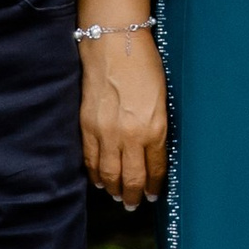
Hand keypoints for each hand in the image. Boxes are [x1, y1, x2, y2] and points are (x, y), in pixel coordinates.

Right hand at [80, 30, 169, 206]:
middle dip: (132, 195)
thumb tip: (153, 149)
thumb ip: (157, 126)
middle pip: (131, 178)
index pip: (155, 168)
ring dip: (113, 189)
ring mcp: (106, 133)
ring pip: (108, 174)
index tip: (152, 195)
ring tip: (117, 197)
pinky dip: (95, 174)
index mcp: (154, 128)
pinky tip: (99, 181)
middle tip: (133, 204)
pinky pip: (90, 160)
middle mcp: (130, 136)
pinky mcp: (87, 126)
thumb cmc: (144, 64)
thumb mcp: (162, 98)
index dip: (153, 185)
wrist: (113, 44)